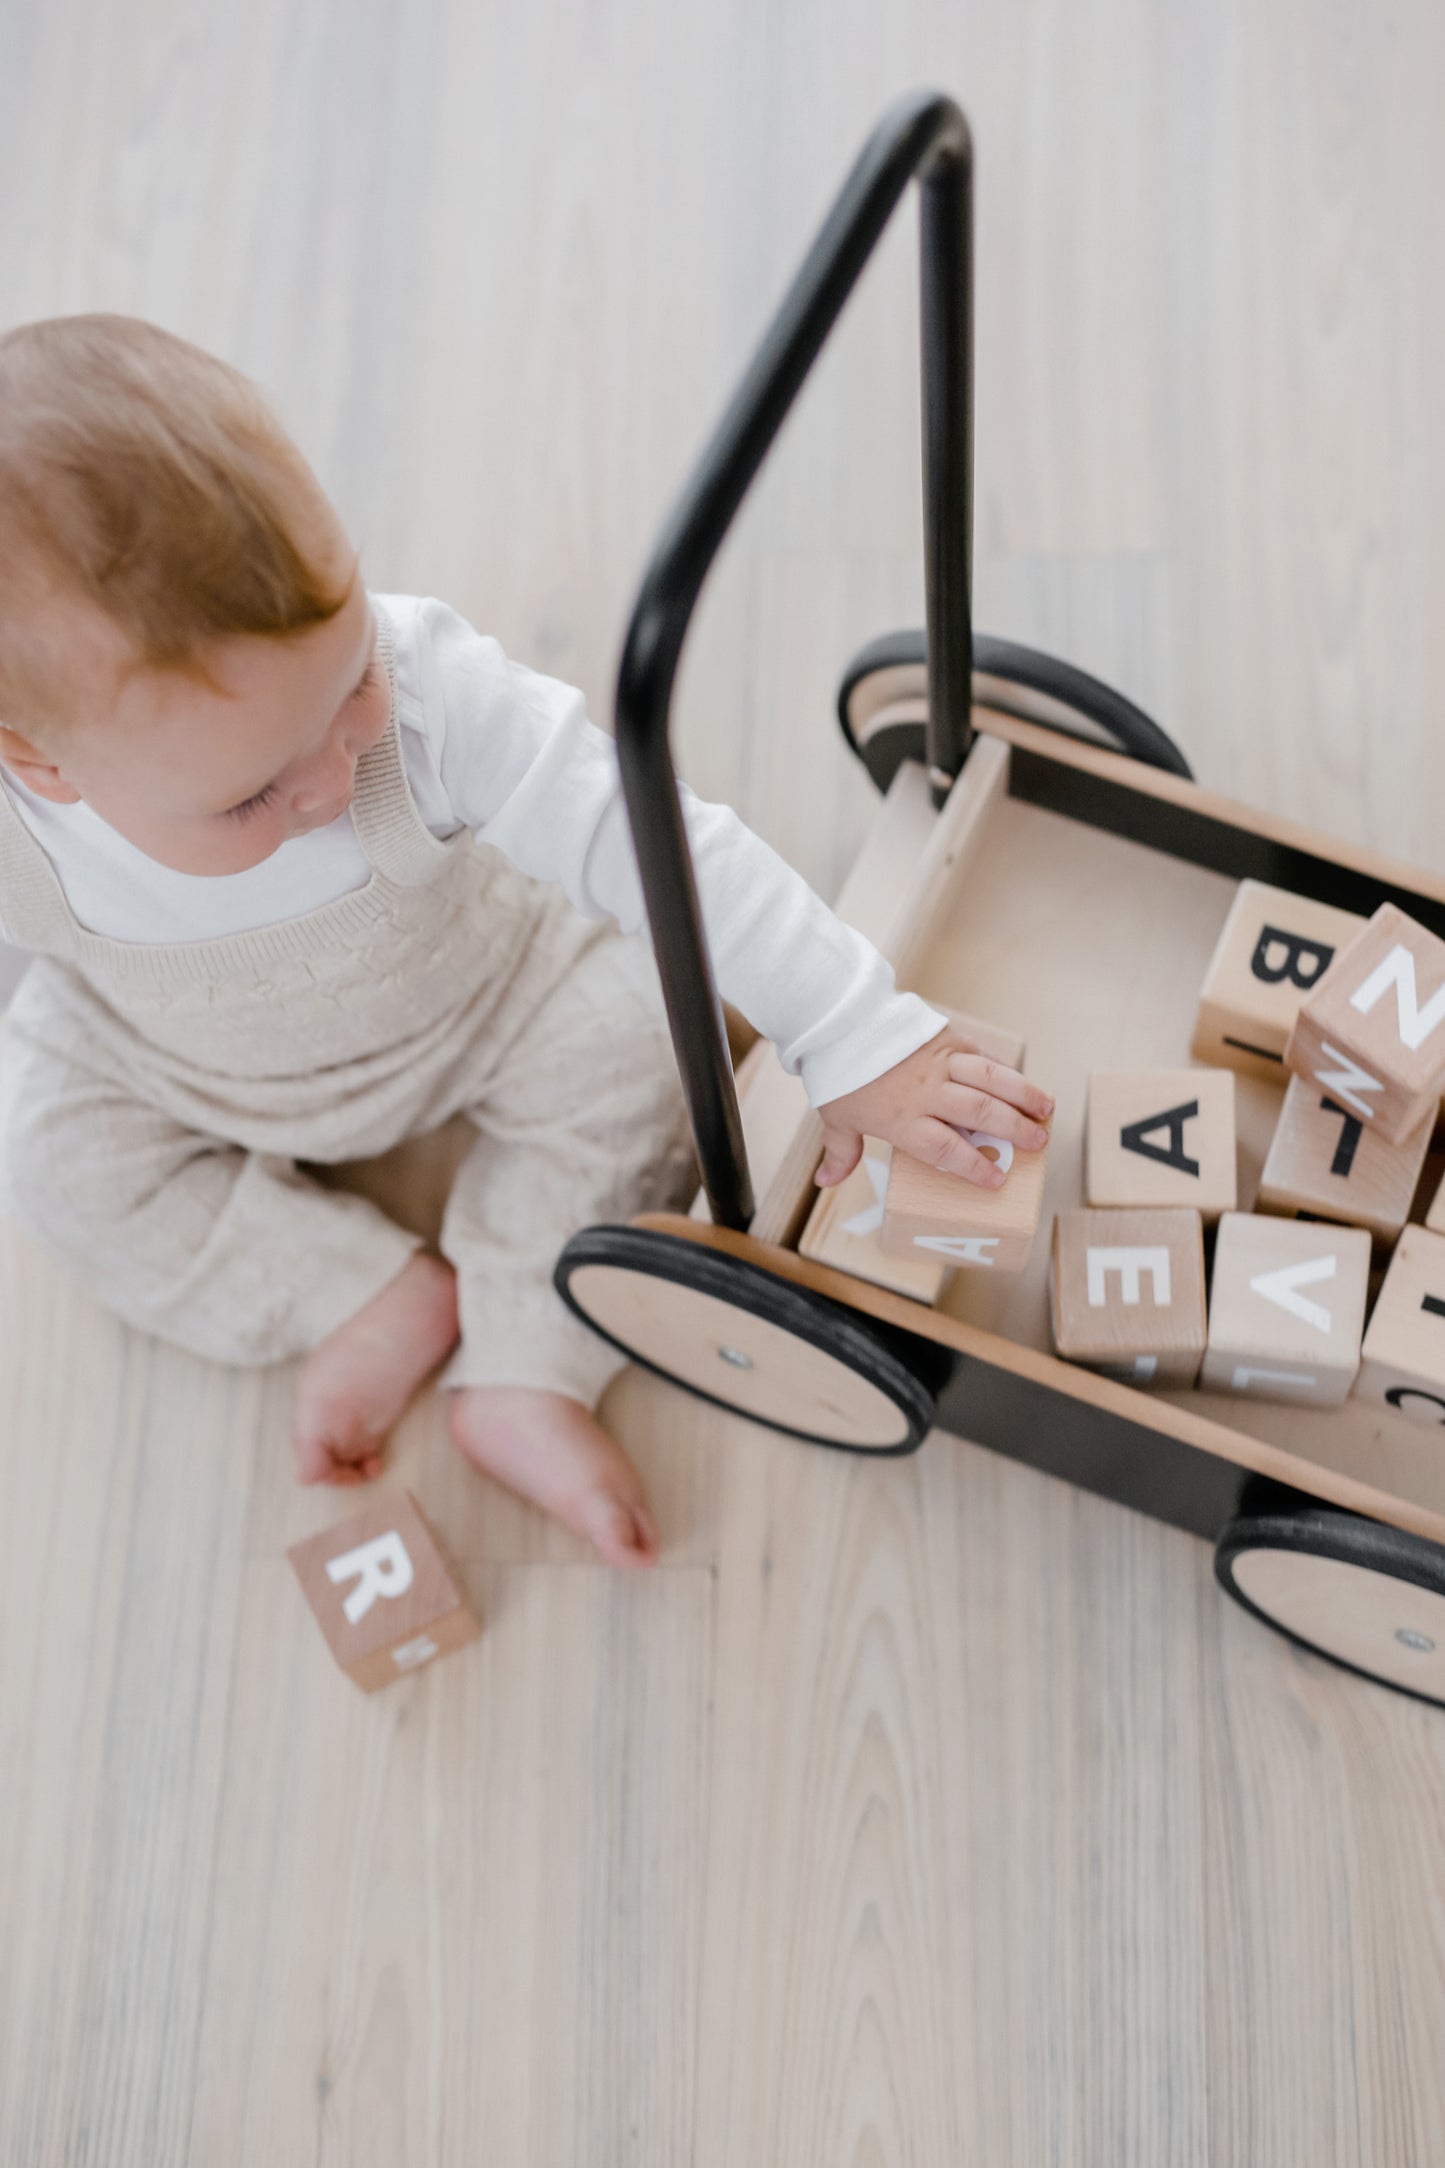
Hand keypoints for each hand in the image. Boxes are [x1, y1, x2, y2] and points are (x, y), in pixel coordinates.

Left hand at [815, 1028, 1053, 1189]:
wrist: (840, 1021)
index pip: (945, 1149)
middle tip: (1037, 1144)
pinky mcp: (947, 1039)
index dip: (973, 1167)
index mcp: (902, 1119)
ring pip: (991, 1080)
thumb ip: (841, 1152)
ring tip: (1047, 1110)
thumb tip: (826, 1181)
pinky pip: (982, 1056)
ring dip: (1023, 1095)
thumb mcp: (836, 1117)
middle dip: (1014, 1130)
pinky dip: (1004, 1070)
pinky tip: (1021, 1083)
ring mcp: (940, 1063)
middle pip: (980, 1114)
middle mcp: (927, 1092)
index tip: (996, 1181)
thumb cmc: (839, 1073)